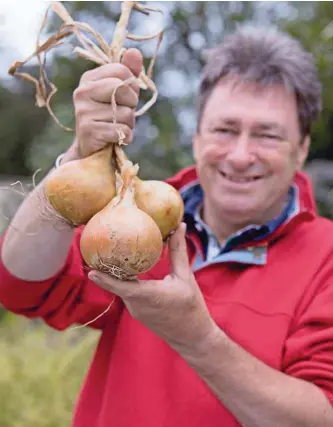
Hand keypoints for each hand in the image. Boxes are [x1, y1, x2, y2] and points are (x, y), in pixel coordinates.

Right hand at [72, 48, 142, 158]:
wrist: (90, 149)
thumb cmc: (108, 118)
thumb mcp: (120, 94)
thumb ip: (128, 73)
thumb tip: (134, 51)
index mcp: (89, 79)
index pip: (122, 71)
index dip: (132, 86)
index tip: (125, 98)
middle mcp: (82, 92)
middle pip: (123, 88)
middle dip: (131, 105)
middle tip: (121, 114)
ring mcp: (83, 111)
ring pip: (126, 113)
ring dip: (129, 125)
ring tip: (116, 128)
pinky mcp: (88, 130)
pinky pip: (122, 130)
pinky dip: (125, 137)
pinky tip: (115, 138)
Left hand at [88, 223, 220, 354]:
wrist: (192, 337)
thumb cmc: (191, 306)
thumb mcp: (186, 277)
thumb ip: (178, 251)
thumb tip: (180, 226)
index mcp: (147, 295)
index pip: (119, 286)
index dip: (103, 279)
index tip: (90, 269)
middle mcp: (136, 304)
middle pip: (116, 283)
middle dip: (106, 268)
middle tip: (97, 248)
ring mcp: (135, 310)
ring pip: (120, 288)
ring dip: (115, 273)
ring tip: (108, 252)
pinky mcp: (137, 312)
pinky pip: (126, 293)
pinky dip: (123, 280)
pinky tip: (124, 267)